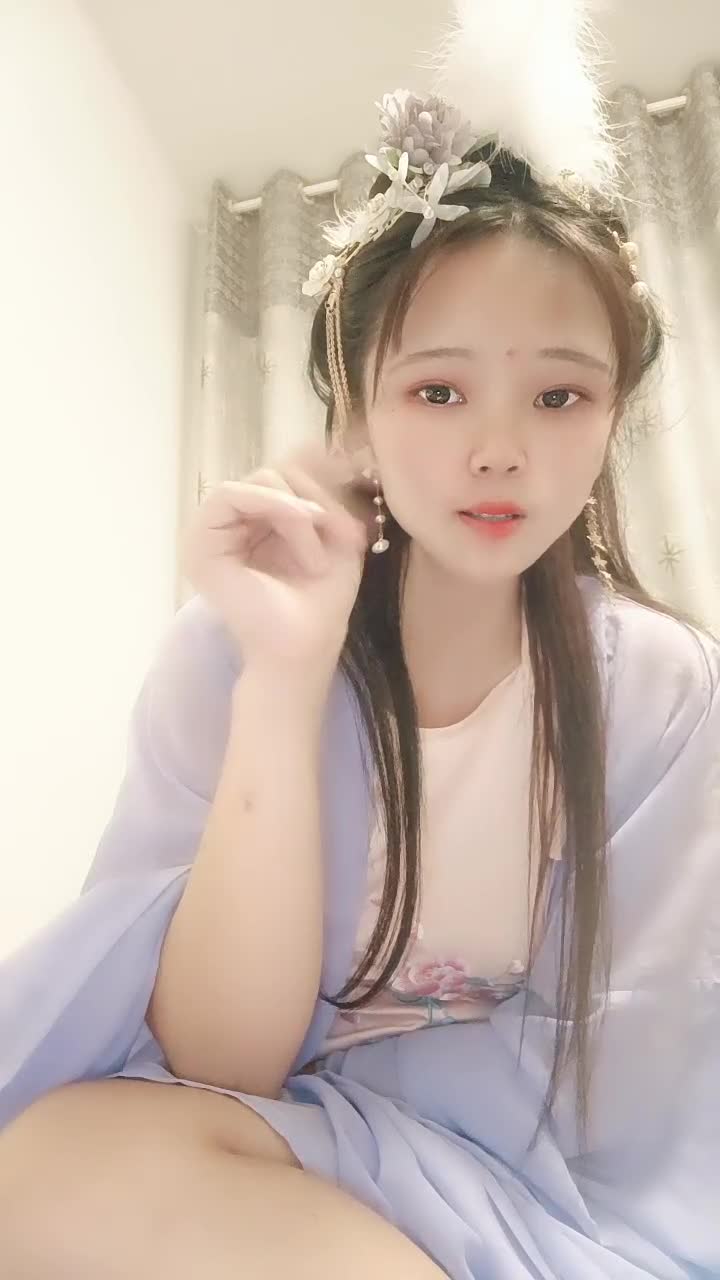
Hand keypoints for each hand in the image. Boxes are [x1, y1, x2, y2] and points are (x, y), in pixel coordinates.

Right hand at [183, 435, 376, 671]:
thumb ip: (318, 493)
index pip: (284, 475)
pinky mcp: (200, 543)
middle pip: (274, 473)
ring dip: (297, 509)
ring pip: (258, 480)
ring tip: (318, 549)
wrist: (304, 647)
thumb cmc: (321, 603)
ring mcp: (212, 533)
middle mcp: (233, 525)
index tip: (351, 521)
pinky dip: (274, 505)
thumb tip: (316, 445)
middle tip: (344, 537)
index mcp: (258, 524)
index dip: (320, 483)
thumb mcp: (331, 535)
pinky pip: (230, 494)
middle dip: (315, 498)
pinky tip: (300, 528)